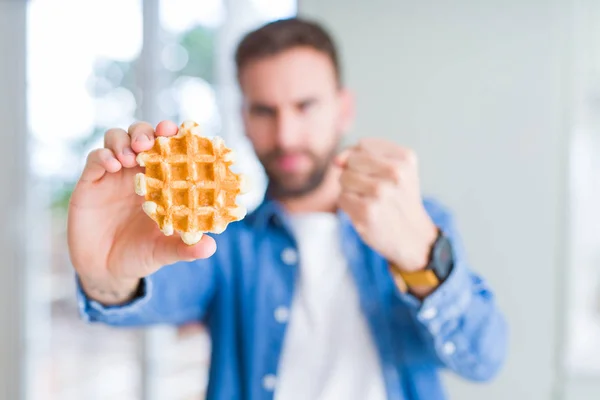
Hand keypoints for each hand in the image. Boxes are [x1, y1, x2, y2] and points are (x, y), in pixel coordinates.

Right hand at [67, 121, 216, 304]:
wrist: (105, 270)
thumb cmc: (140, 254)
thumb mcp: (164, 251)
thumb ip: (185, 248)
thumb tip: (210, 247)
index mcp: (160, 181)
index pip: (168, 148)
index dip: (173, 136)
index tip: (179, 132)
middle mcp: (137, 171)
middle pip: (141, 134)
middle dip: (146, 132)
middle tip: (150, 143)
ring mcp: (113, 174)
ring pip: (116, 138)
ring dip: (124, 141)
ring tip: (131, 156)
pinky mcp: (90, 181)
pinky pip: (95, 158)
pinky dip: (104, 156)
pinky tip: (113, 166)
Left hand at [335, 138, 437, 271]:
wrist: (413, 237)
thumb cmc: (398, 199)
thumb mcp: (395, 169)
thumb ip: (363, 155)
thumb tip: (337, 160)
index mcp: (406, 158)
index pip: (363, 145)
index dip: (360, 159)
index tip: (375, 174)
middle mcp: (396, 173)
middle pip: (351, 160)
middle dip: (355, 173)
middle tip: (374, 190)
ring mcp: (381, 192)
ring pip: (344, 178)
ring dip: (351, 190)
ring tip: (370, 201)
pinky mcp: (367, 211)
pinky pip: (342, 197)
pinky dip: (349, 205)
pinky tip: (365, 212)